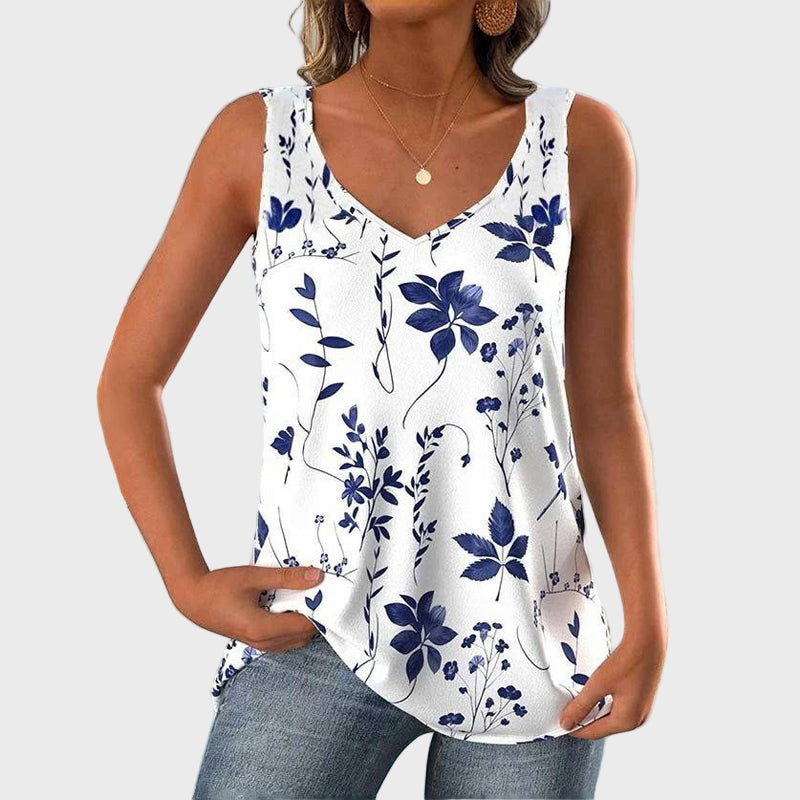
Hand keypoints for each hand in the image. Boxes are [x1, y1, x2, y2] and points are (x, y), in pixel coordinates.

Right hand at [170, 565, 322, 651]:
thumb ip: (287, 577)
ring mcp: (260, 644)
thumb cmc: (219, 587)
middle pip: (303, 636)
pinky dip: (293, 625)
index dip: (320, 610)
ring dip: (304, 621)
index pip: (305, 626)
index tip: (327, 592)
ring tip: (307, 597)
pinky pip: (285, 639)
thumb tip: (317, 577)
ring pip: (295, 639)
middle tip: (320, 593)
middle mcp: (263, 642)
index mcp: (263, 629)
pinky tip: (292, 605)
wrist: (193, 599)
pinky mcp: (257, 640)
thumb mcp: (255, 576)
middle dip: (315, 616)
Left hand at [559, 630, 666, 738]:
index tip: (559, 725)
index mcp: (627, 721)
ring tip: (576, 704)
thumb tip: (566, 723)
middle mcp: (637, 720)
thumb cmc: (626, 662)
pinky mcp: (642, 699)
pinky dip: (604, 706)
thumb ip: (581, 705)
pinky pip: (618, 709)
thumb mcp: (598, 684)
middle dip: (584, 721)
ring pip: (610, 718)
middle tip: (565, 713)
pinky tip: (594, 696)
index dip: (575, 729)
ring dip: (594, 713)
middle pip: (603, 727)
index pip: (594, 732)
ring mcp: (641, 710)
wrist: (649, 643)